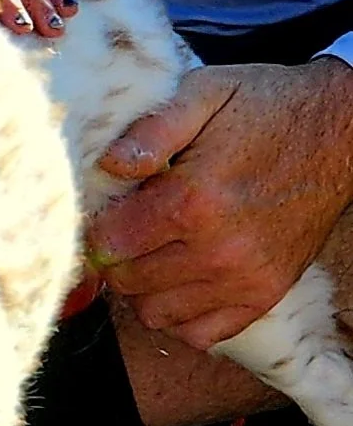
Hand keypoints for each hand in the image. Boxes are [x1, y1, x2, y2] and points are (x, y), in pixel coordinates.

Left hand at [88, 57, 352, 347]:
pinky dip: (181, 315)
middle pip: (127, 281)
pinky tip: (180, 279)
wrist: (338, 132)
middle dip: (116, 256)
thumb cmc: (266, 107)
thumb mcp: (205, 92)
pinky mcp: (264, 294)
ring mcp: (244, 279)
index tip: (106, 209)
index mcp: (194, 200)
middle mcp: (218, 250)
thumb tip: (110, 165)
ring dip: (142, 287)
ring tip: (152, 252)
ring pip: (156, 314)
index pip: (109, 243)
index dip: (97, 224)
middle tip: (127, 228)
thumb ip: (153, 128)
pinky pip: (200, 334)